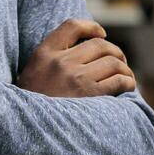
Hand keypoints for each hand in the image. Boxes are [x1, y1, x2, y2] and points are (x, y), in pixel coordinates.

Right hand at [16, 18, 136, 97]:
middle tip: (119, 61)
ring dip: (124, 68)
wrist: (25, 129)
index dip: (92, 27)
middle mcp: (60, 63)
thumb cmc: (32, 103)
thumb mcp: (32, 73)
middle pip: (100, 45)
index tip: (101, 34)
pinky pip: (118, 81)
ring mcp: (75, 79)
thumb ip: (51, 58)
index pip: (72, 26)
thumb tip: (85, 49)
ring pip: (113, 62)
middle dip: (115, 51)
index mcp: (44, 53)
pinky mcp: (90, 96)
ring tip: (125, 75)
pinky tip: (128, 86)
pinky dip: (128, 81)